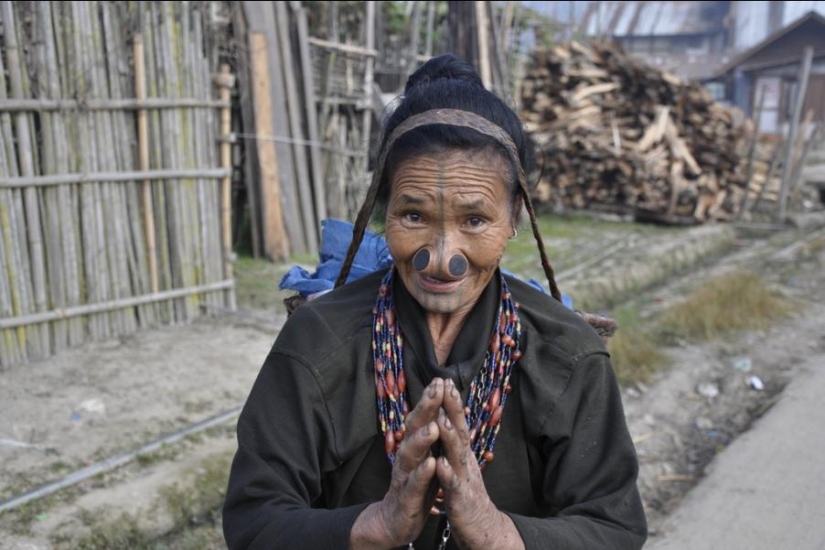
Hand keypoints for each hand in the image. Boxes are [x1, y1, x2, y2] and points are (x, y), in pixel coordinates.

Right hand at [350, 378, 444, 548]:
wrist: (394, 521)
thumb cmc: (415, 485)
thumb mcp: (425, 457)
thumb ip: (431, 435)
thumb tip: (441, 406)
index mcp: (414, 446)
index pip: (422, 419)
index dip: (430, 400)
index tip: (441, 379)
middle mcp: (406, 457)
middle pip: (414, 428)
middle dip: (425, 408)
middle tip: (435, 389)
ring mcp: (404, 477)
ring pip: (411, 455)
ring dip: (422, 440)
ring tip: (434, 427)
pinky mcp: (406, 498)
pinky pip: (414, 485)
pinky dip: (423, 474)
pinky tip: (431, 464)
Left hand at [435, 379, 524, 549]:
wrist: (482, 529)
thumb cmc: (467, 495)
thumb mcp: (461, 465)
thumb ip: (455, 444)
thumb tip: (449, 419)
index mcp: (462, 454)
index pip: (457, 423)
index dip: (451, 402)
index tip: (443, 379)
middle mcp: (465, 461)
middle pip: (460, 430)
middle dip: (452, 409)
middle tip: (445, 386)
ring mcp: (464, 479)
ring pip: (456, 454)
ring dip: (449, 436)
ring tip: (441, 418)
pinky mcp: (460, 499)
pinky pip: (451, 485)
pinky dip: (445, 473)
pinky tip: (437, 463)